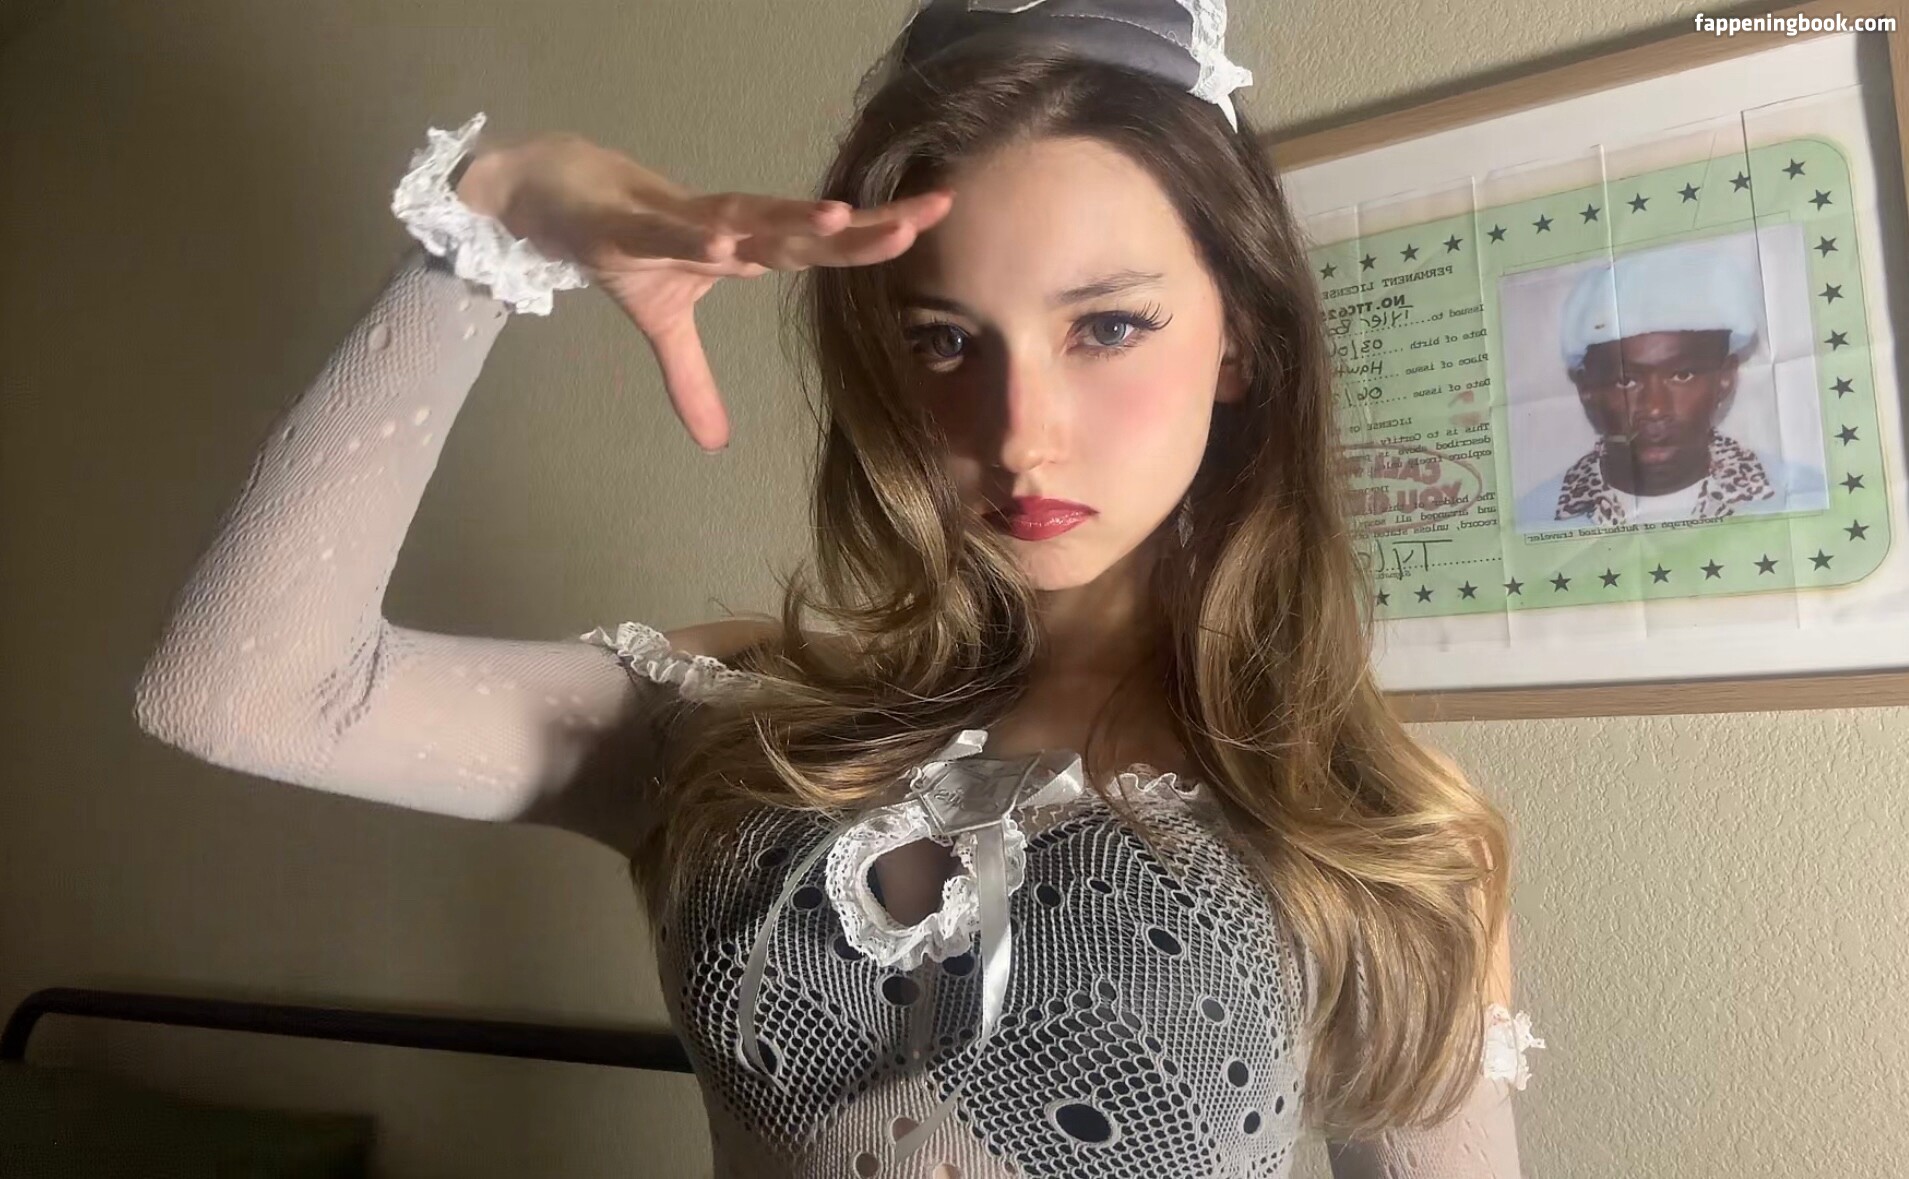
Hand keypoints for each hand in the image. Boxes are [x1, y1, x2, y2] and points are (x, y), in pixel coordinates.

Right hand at [456, 132, 953, 450]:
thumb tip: (715, 443)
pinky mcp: (632, 222)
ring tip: (845, 220)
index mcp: (744, 248)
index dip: (872, 241)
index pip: (820, 248)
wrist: (551, 193)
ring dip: (792, 220)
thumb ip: (692, 380)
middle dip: (864, 225)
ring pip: (748, 219)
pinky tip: (733, 240)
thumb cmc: (620, 243)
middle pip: (804, 229)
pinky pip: (671, 229)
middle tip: (929, 214)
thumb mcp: (662, 326)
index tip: (928, 228)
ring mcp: (682, 221)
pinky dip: (701, 232)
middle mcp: (727, 228)